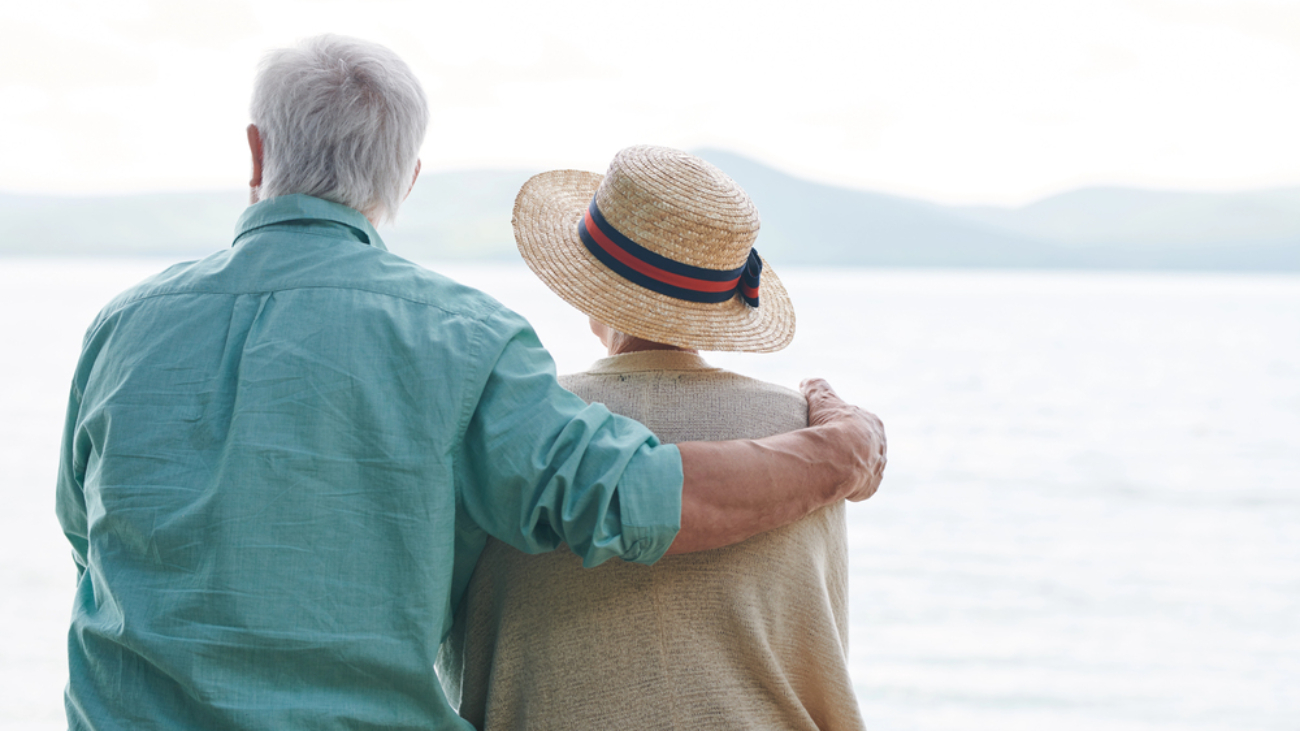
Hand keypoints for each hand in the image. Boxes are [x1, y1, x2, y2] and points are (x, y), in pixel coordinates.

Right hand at [801, 378, 886, 501]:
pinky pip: (861, 487)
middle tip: (829, 453)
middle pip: (865, 447)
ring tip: (830, 470)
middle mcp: (880, 445)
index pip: (859, 425)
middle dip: (850, 450)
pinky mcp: (872, 487)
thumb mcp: (821, 398)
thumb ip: (815, 387)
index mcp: (873, 423)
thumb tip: (806, 382)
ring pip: (864, 468)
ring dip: (851, 469)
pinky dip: (850, 486)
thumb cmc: (831, 425)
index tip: (830, 432)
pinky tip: (836, 484)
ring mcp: (878, 467)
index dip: (844, 428)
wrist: (837, 457)